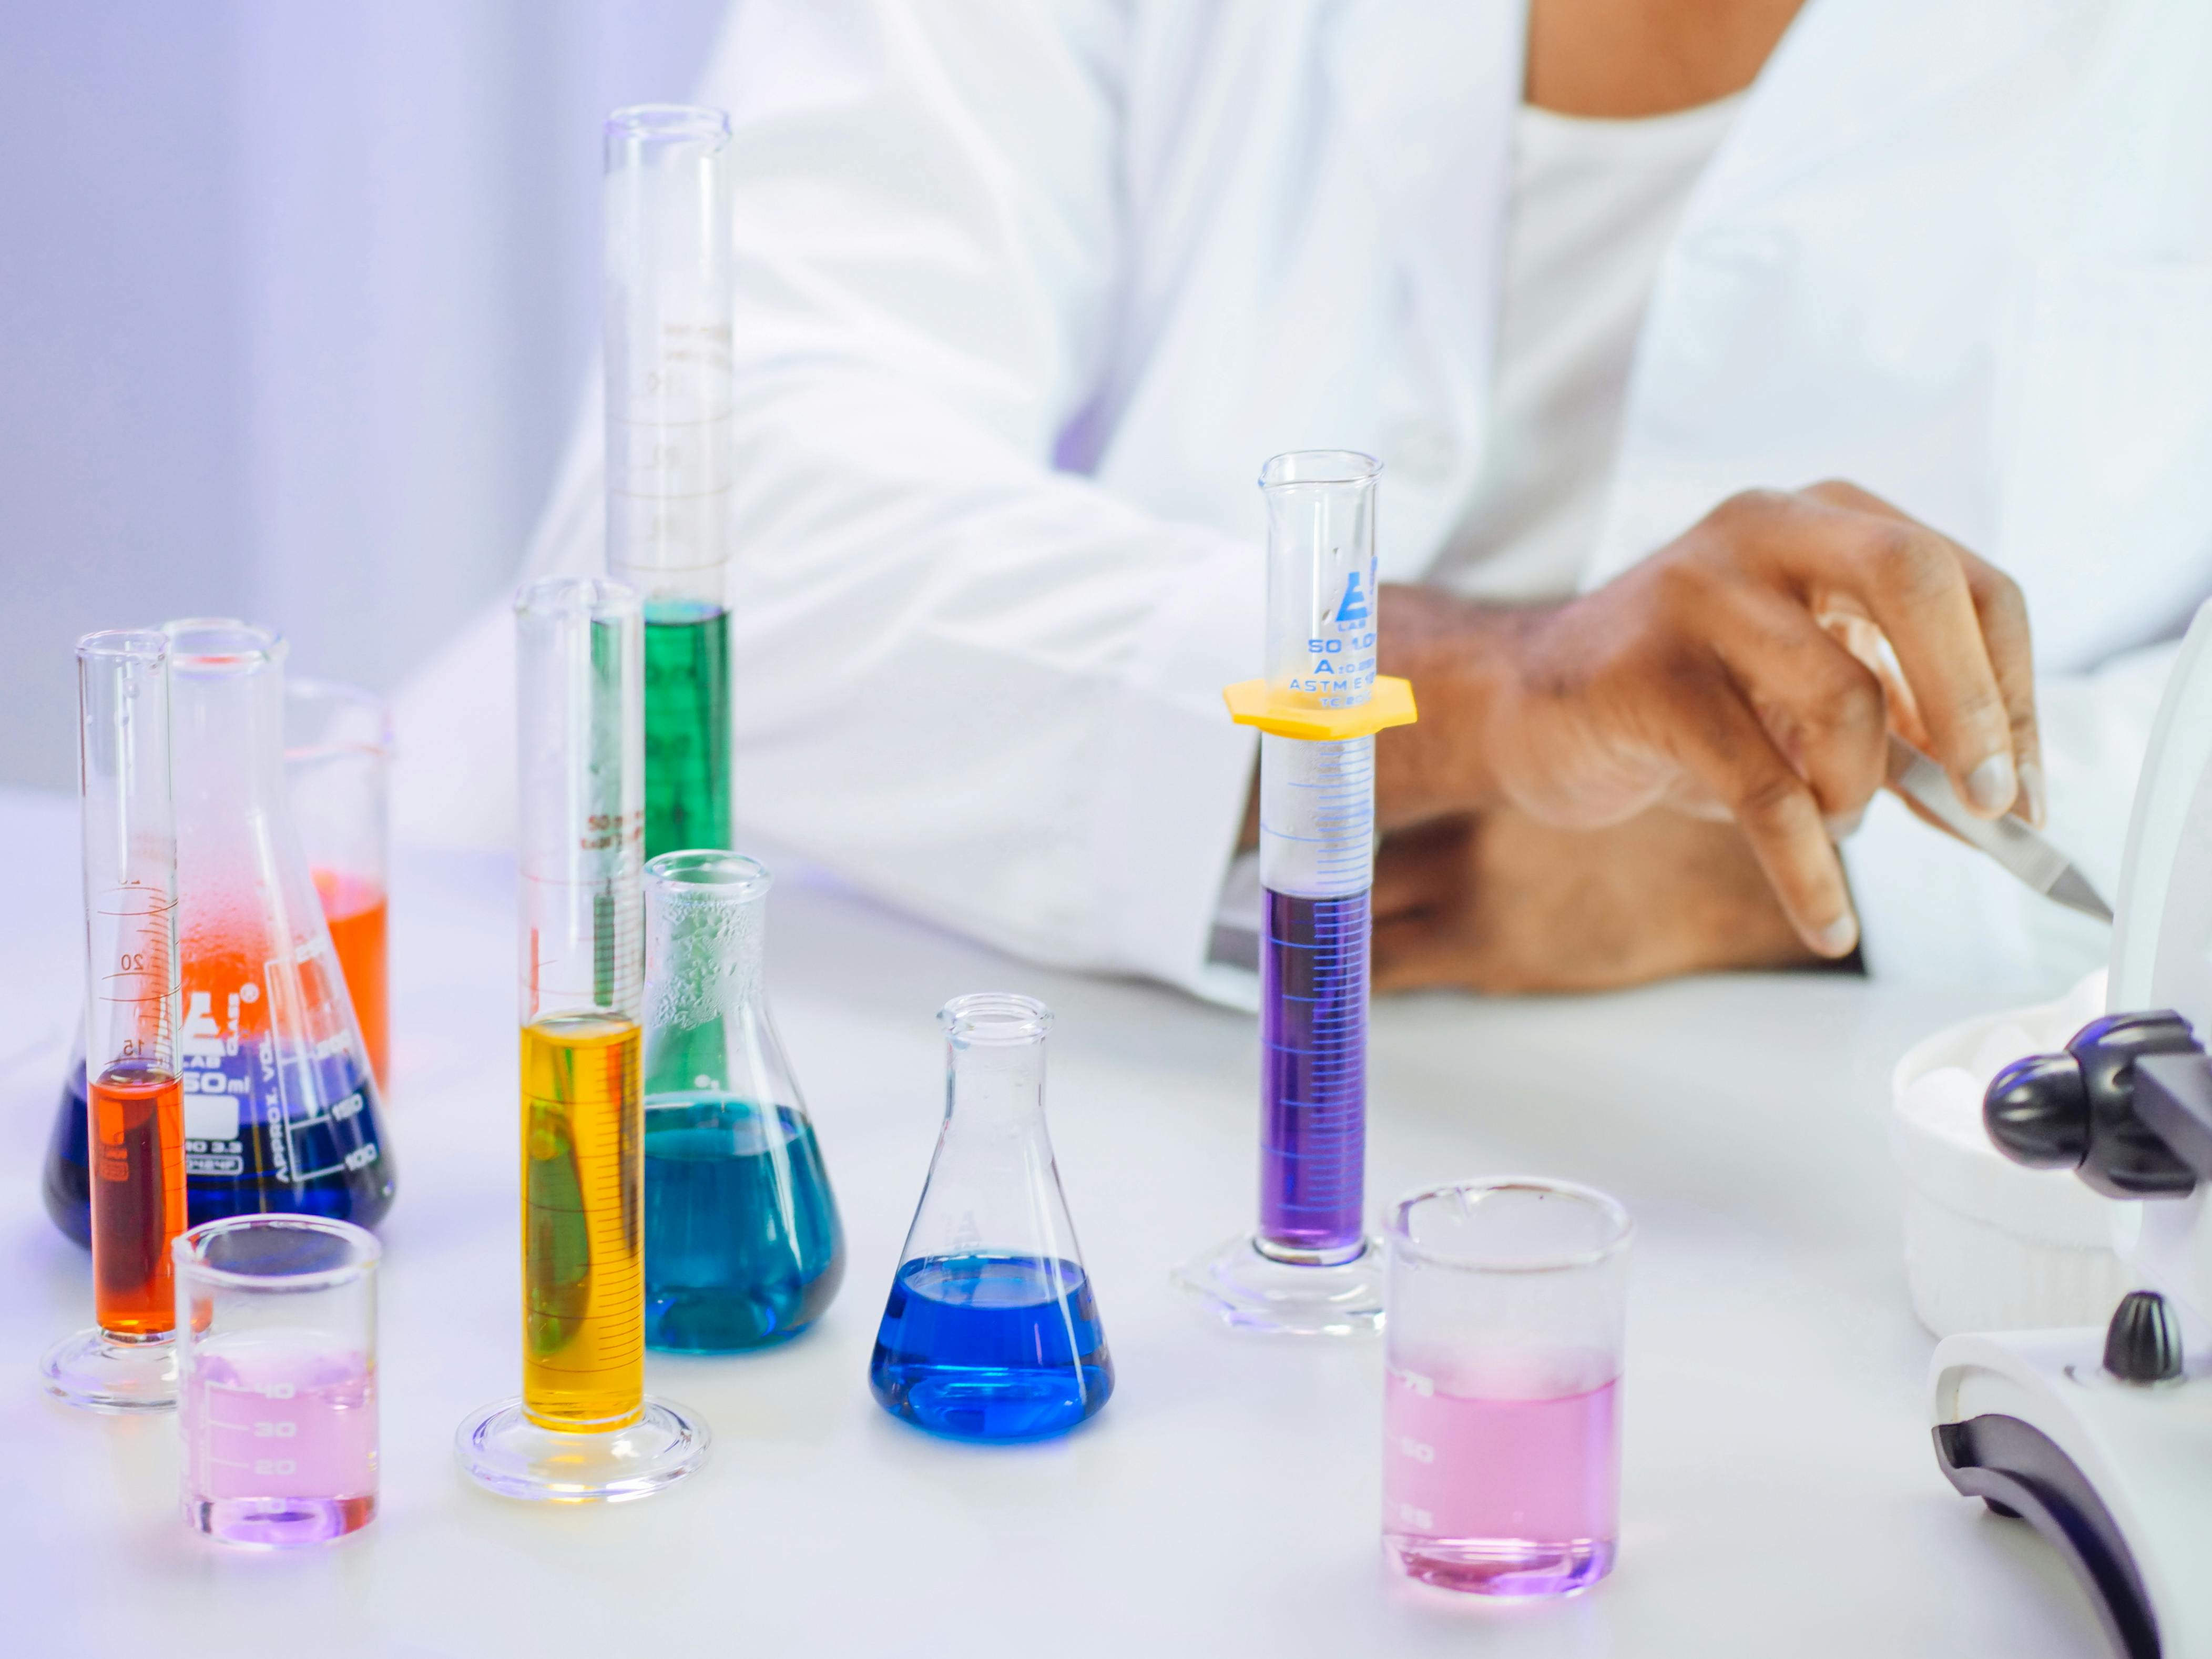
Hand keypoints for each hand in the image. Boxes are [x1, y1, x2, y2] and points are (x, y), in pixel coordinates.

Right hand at [1377, 483, 2039, 959]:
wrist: (1525, 706)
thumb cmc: (1680, 698)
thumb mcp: (1803, 696)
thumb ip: (1900, 734)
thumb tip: (1999, 807)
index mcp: (1823, 518)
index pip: (1964, 582)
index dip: (2013, 690)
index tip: (2021, 789)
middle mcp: (1764, 530)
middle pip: (1915, 580)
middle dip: (1975, 703)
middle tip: (1987, 803)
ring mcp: (1696, 594)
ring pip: (1840, 696)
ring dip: (1859, 793)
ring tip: (1832, 826)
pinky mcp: (1644, 677)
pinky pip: (1761, 790)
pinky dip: (1808, 871)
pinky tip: (1825, 918)